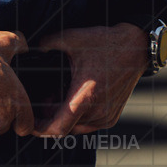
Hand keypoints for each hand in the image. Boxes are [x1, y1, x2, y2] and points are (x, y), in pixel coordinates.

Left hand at [32, 23, 147, 136]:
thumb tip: (32, 47)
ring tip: (59, 96)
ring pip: (76, 128)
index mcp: (85, 97)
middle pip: (64, 128)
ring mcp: (106, 117)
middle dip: (50, 118)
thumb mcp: (75, 38)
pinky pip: (89, 124)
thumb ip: (49, 43)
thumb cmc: (106, 43)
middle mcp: (98, 111)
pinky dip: (79, 117)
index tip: (30, 123)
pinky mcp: (112, 117)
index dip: (40, 129)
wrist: (136, 47)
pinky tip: (75, 98)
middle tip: (43, 100)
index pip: (57, 128)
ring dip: (65, 117)